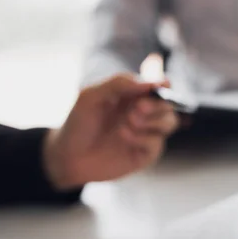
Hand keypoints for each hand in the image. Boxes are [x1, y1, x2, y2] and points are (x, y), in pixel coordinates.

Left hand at [44, 75, 178, 189]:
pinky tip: (123, 136)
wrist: (69, 156)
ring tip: (130, 121)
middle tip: (138, 107)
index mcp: (134, 96)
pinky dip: (142, 138)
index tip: (161, 84)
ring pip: (169, 122)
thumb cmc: (79, 123)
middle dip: (157, 104)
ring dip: (153, 120)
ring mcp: (147, 134)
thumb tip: (149, 82)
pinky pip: (156, 143)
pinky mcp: (146, 154)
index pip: (159, 85)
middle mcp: (144, 114)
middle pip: (168, 104)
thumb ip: (119, 84)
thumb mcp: (91, 96)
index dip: (163, 84)